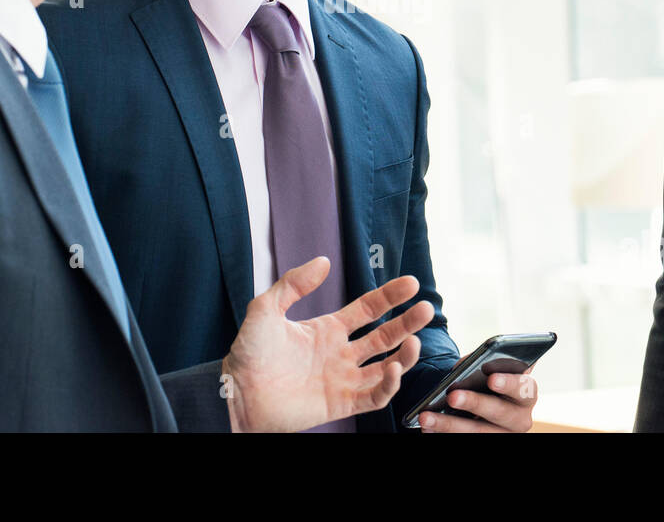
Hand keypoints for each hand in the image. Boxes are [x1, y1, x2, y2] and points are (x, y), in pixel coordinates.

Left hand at [221, 256, 433, 431]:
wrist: (237, 392)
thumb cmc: (248, 353)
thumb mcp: (266, 308)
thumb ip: (293, 283)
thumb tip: (323, 261)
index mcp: (327, 329)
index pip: (368, 310)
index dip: (390, 296)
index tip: (410, 283)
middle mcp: (340, 354)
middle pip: (385, 336)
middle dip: (407, 322)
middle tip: (426, 308)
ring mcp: (342, 379)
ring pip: (386, 366)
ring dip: (404, 355)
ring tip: (415, 340)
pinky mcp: (341, 404)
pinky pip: (374, 396)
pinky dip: (389, 385)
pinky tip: (393, 368)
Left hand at [417, 359, 539, 432]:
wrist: (483, 403)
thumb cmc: (487, 379)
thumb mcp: (487, 369)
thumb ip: (479, 366)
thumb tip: (460, 372)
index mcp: (526, 393)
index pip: (524, 388)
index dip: (508, 383)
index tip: (491, 378)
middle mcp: (521, 418)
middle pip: (499, 412)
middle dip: (474, 403)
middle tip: (452, 396)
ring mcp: (504, 435)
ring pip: (479, 433)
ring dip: (450, 425)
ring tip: (427, 416)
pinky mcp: (488, 443)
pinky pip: (468, 442)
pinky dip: (445, 435)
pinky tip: (427, 428)